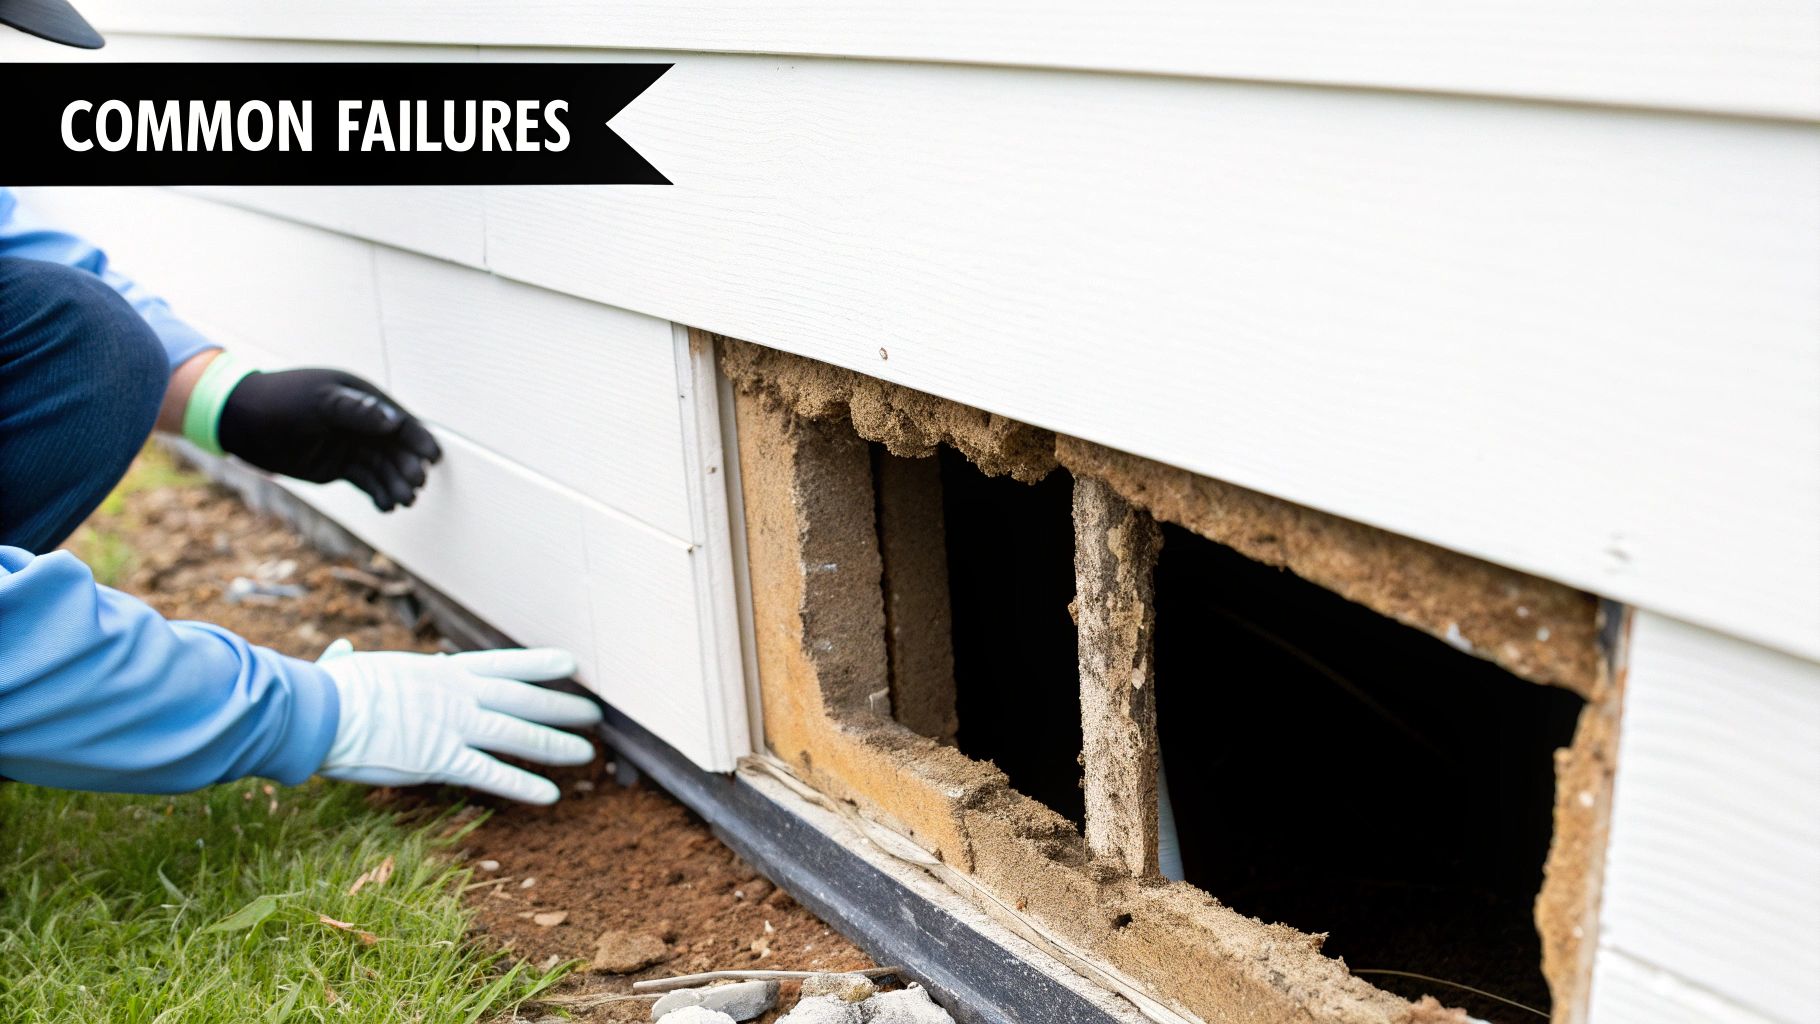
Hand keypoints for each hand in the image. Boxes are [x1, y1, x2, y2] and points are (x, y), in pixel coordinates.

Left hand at [219, 369, 441, 511]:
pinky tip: (387, 507)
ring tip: (404, 502)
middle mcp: (361, 424)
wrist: (239, 421)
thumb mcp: (319, 402)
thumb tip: (394, 422)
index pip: (399, 421)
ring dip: (396, 484)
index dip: (418, 439)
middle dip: (408, 468)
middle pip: (395, 449)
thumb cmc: (279, 401)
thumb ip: (357, 411)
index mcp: (362, 399)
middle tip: (415, 487)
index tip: (433, 459)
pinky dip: (379, 494)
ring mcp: (350, 446)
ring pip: (383, 468)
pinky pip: (366, 482)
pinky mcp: (338, 467)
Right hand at [315, 640, 602, 804]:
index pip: (501, 665)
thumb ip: (349, 661)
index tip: (569, 662)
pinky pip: (490, 774)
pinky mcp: (440, 760)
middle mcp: (456, 695)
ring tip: (586, 753)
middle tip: (594, 712)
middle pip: (521, 700)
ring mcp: (453, 726)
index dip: (538, 664)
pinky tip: (550, 795)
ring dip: (554, 744)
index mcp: (440, 673)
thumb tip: (339, 650)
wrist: (319, 711)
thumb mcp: (346, 670)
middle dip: (560, 706)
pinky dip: (522, 784)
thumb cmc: (326, 691)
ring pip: (517, 735)